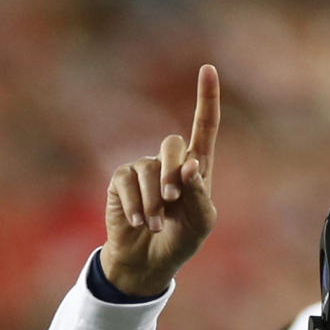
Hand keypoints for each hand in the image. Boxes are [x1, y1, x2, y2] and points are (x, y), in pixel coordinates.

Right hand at [101, 64, 219, 296]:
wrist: (149, 261)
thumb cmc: (180, 240)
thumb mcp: (200, 224)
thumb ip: (200, 196)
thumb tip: (191, 166)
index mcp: (196, 168)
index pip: (204, 128)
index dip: (206, 98)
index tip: (208, 68)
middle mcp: (169, 162)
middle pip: (172, 145)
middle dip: (173, 173)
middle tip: (173, 200)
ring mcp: (143, 168)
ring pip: (150, 170)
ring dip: (155, 203)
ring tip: (156, 225)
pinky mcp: (121, 180)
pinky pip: (128, 184)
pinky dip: (137, 207)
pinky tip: (140, 223)